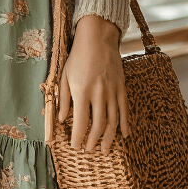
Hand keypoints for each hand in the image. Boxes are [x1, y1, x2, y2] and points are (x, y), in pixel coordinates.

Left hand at [57, 14, 128, 153]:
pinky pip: (124, 109)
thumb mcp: (64, 77)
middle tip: (89, 151)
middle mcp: (99, 94)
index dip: (78, 138)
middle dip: (94, 141)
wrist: (98, 38)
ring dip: (109, 138)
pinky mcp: (122, 87)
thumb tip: (62, 120)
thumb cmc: (77, 57)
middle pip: (99, 125)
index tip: (75, 146)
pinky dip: (125, 124)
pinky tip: (124, 135)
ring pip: (113, 121)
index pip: (80, 122)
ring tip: (106, 150)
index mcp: (82, 92)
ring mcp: (112, 91)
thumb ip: (63, 100)